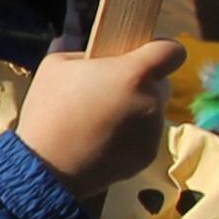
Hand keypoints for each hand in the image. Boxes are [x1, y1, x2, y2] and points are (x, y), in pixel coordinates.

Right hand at [14, 41, 180, 198]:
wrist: (46, 167)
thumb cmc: (49, 110)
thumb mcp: (58, 65)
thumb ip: (90, 56)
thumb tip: (103, 61)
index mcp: (134, 73)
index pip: (172, 51)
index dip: (160, 51)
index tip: (142, 57)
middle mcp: (152, 102)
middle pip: (162, 84)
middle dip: (142, 85)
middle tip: (110, 95)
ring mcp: (153, 132)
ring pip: (153, 112)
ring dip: (135, 112)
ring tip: (101, 124)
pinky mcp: (148, 156)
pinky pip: (146, 137)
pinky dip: (131, 138)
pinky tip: (103, 143)